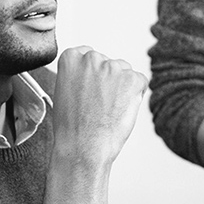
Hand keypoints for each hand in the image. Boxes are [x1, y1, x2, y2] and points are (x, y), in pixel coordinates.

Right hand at [48, 46, 146, 168]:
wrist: (82, 147)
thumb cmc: (71, 126)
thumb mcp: (63, 90)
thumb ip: (77, 74)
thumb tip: (92, 72)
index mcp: (71, 57)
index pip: (88, 56)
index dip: (92, 76)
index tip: (90, 89)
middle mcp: (91, 58)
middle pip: (108, 63)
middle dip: (108, 80)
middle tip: (100, 104)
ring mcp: (112, 67)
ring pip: (125, 72)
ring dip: (122, 87)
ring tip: (109, 109)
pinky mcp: (132, 79)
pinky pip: (140, 82)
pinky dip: (135, 95)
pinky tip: (121, 109)